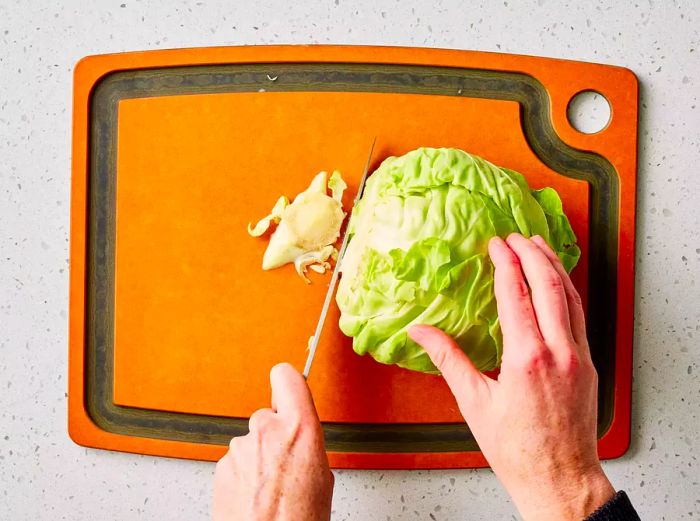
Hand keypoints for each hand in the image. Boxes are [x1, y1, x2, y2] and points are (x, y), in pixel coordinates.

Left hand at [212, 363, 332, 520]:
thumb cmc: (299, 520)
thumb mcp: (321, 476)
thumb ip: (307, 444)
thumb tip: (299, 439)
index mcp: (299, 428)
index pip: (286, 376)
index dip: (288, 382)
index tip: (289, 387)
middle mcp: (266, 431)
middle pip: (268, 413)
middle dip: (275, 432)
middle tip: (286, 461)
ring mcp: (240, 448)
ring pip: (251, 440)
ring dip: (258, 456)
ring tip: (272, 486)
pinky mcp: (221, 466)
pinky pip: (237, 460)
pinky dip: (244, 473)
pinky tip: (256, 495)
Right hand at [409, 234, 614, 519]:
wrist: (559, 478)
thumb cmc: (516, 448)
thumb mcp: (473, 402)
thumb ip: (448, 359)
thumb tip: (419, 333)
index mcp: (526, 358)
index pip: (516, 294)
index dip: (505, 263)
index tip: (495, 244)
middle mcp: (558, 351)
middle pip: (549, 286)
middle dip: (532, 254)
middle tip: (516, 236)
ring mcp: (578, 357)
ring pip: (571, 297)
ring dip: (554, 267)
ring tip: (539, 246)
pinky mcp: (588, 364)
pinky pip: (580, 316)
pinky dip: (568, 291)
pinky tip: (558, 282)